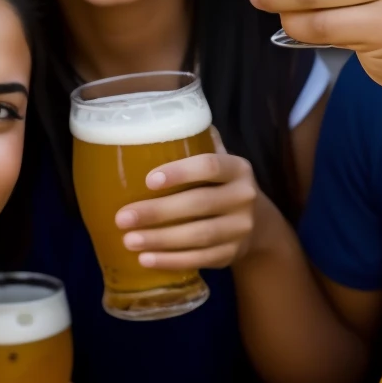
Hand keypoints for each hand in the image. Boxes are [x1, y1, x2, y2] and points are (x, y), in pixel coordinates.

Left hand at [115, 132, 257, 271]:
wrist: (258, 224)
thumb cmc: (220, 186)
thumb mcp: (218, 162)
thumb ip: (194, 145)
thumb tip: (151, 122)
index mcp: (237, 168)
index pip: (210, 166)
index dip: (180, 172)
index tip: (148, 180)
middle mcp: (244, 197)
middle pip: (199, 204)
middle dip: (158, 212)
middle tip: (122, 218)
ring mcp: (241, 228)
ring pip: (199, 236)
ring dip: (161, 240)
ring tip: (129, 241)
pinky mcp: (233, 254)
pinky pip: (200, 259)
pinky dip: (172, 261)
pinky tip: (146, 259)